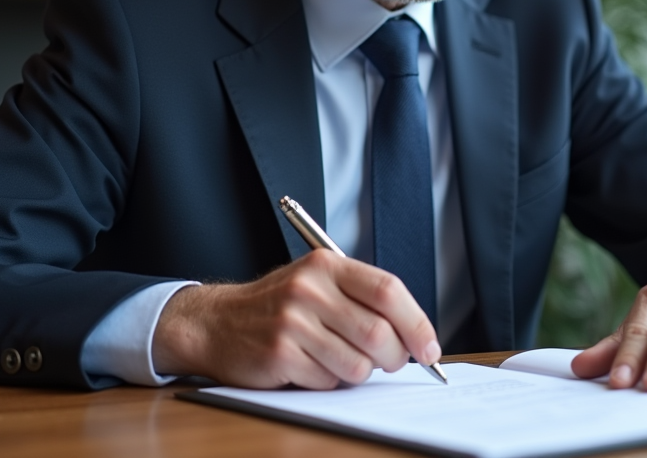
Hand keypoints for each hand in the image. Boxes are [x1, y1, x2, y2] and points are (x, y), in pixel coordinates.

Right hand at [152, 250, 440, 388]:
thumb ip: (361, 299)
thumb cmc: (278, 306)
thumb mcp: (318, 283)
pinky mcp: (278, 354)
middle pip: (379, 333)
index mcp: (326, 265)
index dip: (417, 323)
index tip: (430, 348)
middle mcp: (310, 288)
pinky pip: (327, 380)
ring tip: (339, 360)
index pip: (388, 291)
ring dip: (359, 372)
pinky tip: (310, 366)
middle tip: (390, 362)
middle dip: (394, 357)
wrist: (217, 322)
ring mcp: (292, 321)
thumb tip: (415, 335)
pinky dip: (328, 381)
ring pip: (358, 364)